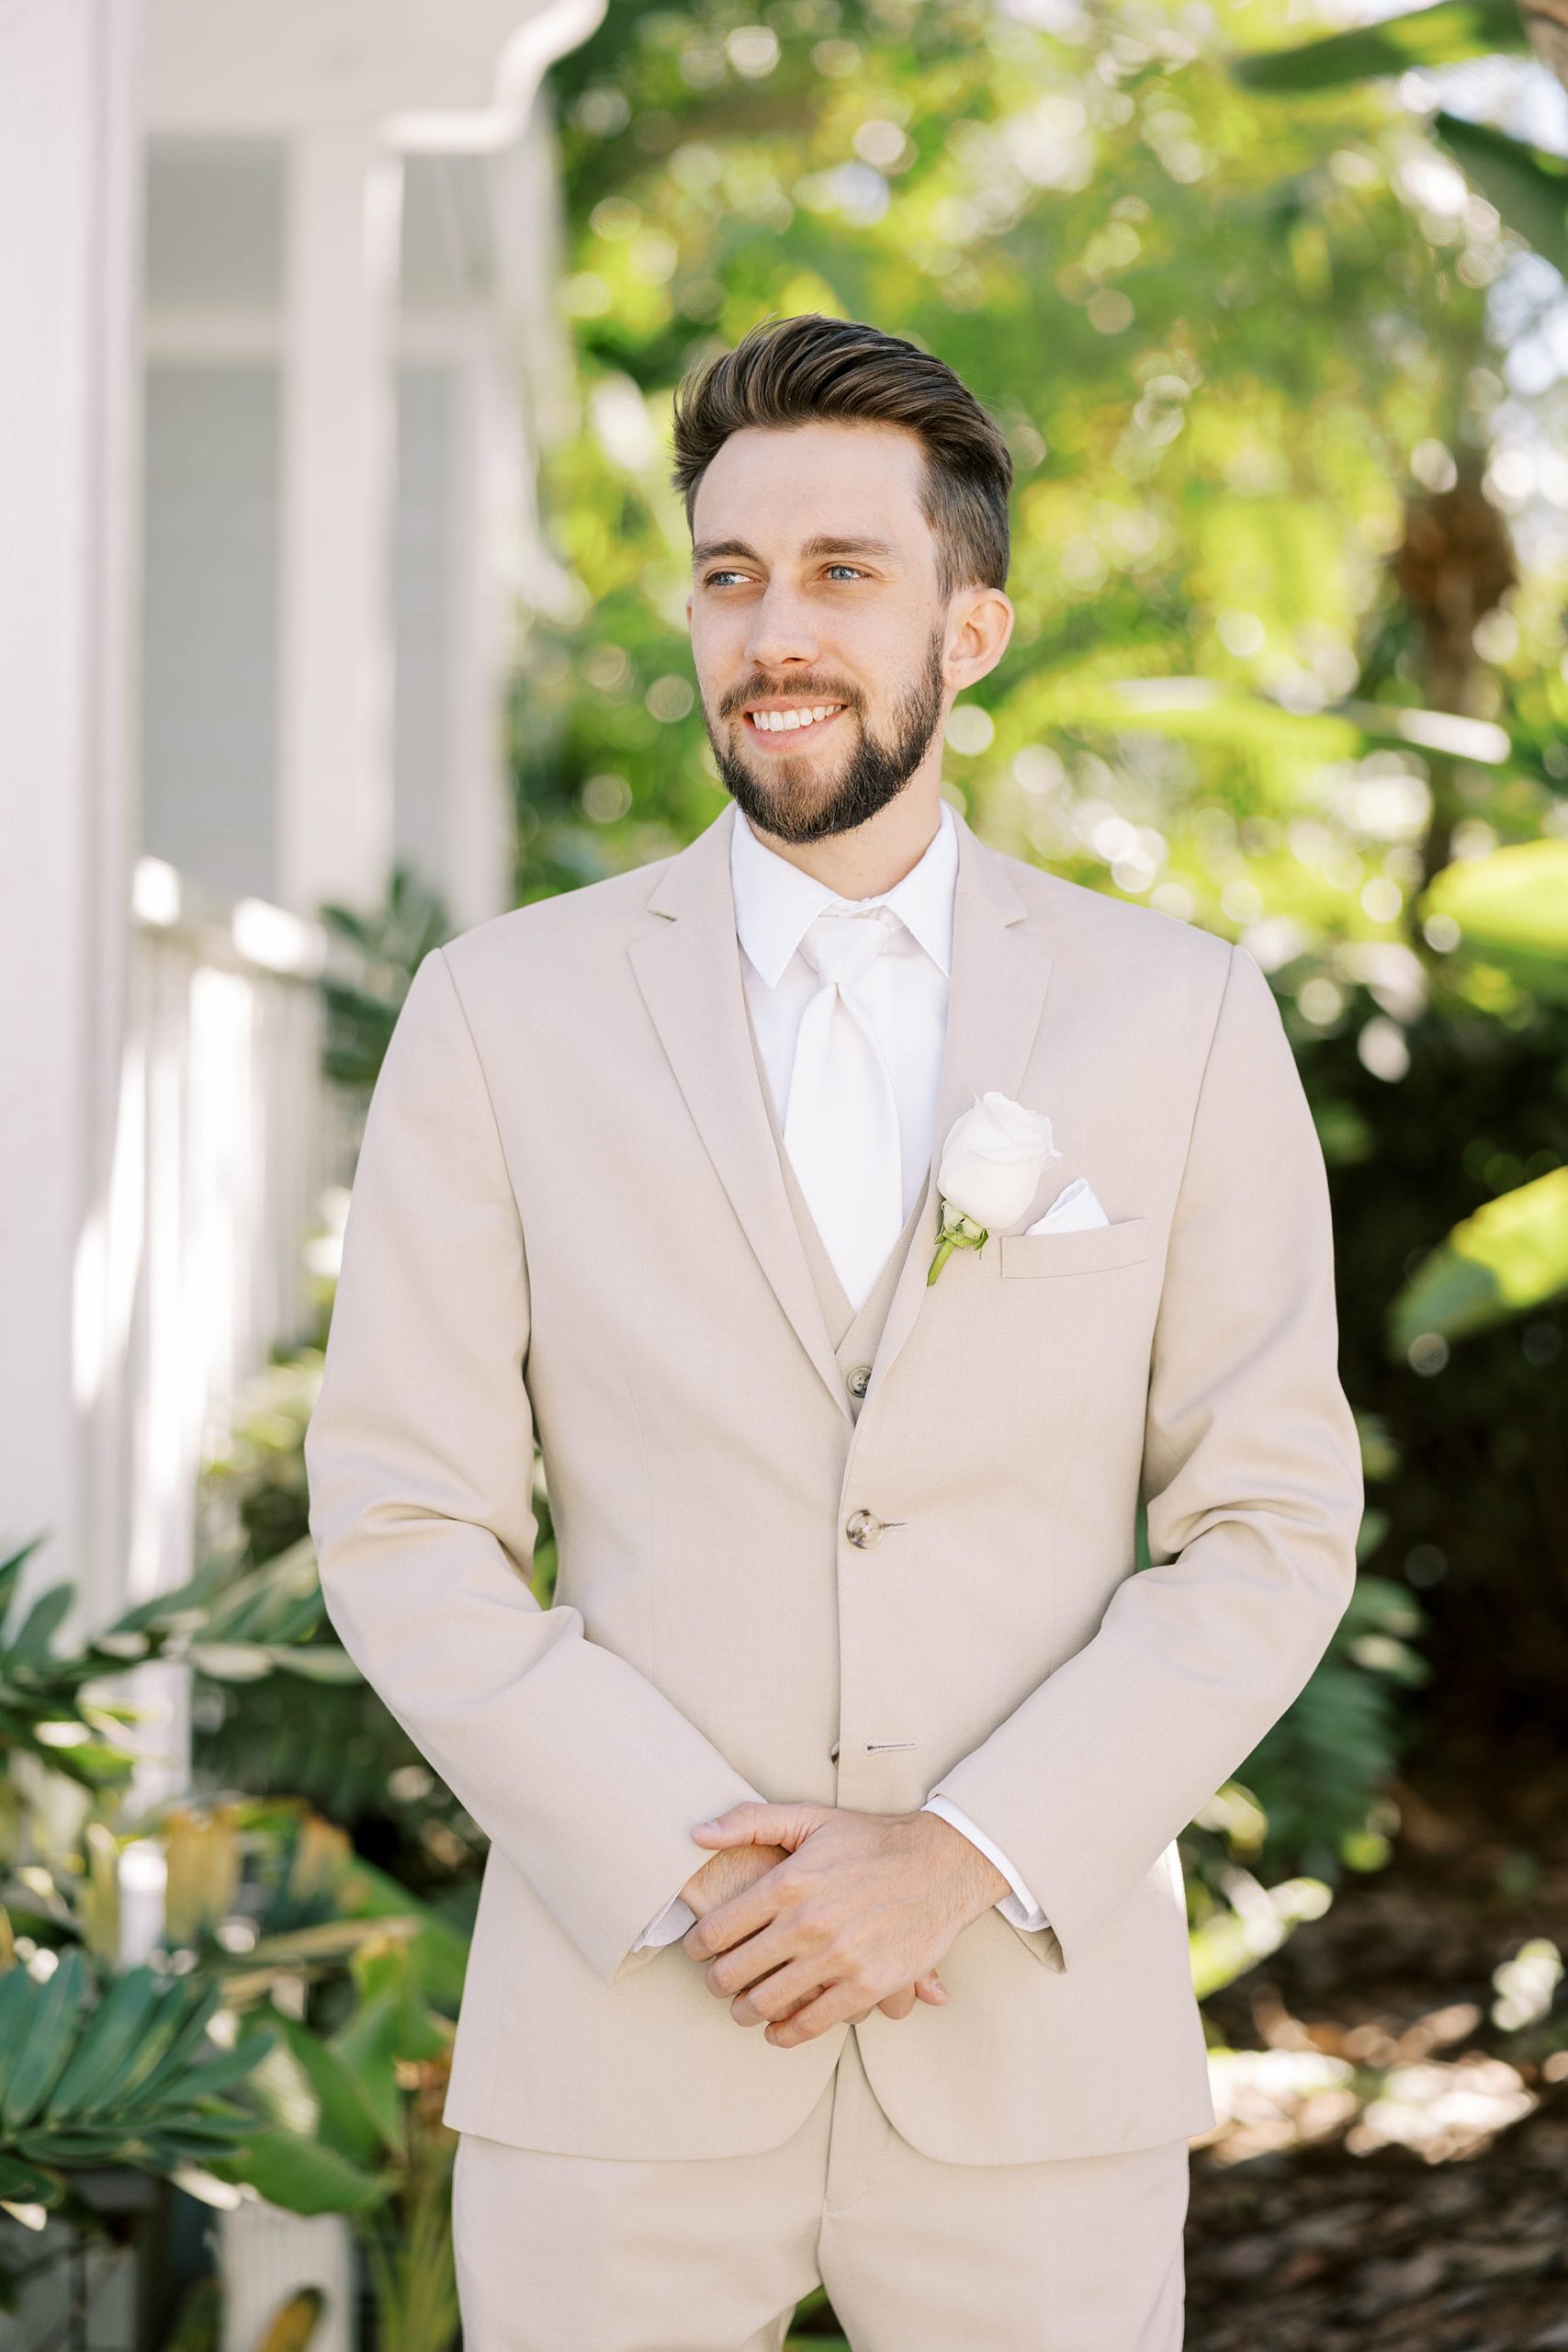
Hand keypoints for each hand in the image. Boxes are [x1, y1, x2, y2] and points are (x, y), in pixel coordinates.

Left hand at [681, 1839, 943, 2025]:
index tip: (697, 1952)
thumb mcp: (810, 1818)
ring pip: (766, 2004)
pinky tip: (777, 2029)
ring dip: (745, 2012)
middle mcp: (807, 1923)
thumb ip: (750, 1822)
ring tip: (744, 2007)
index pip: (716, 1930)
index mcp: (787, 1882)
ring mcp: (837, 1958)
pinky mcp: (866, 1985)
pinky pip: (811, 2024)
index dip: (696, 1947)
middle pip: (733, 1973)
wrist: (939, 1864)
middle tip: (718, 1983)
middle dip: (717, 1984)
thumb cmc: (870, 1841)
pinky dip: (785, 2033)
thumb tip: (697, 1834)